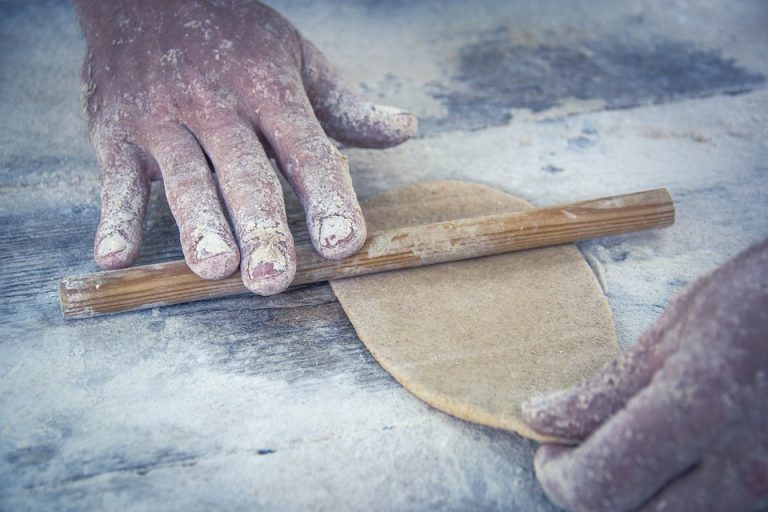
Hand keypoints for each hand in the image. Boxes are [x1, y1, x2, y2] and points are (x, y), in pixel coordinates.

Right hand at [75, 0, 416, 294]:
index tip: (342, 243)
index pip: (306, 152)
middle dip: (261, 227)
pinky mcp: (118, 133)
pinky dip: (113, 218)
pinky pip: (117, 180)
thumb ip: (345, 105)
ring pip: (185, 179)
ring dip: (199, 225)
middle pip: (245, 174)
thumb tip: (403, 130)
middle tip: (273, 277)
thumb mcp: (296, 58)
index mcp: (270, 92)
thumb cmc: (232, 34)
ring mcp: (165, 121)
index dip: (326, 198)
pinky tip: (115, 257)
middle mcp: (219, 109)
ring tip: (216, 267)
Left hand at [522, 239, 767, 511]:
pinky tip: (668, 458)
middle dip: (589, 491)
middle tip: (570, 454)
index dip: (558, 475)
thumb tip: (548, 419)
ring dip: (633, 497)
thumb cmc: (759, 299)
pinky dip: (675, 494)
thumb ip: (611, 387)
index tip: (544, 443)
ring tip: (618, 452)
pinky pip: (714, 510)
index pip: (600, 484)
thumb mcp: (677, 329)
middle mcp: (740, 466)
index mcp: (697, 409)